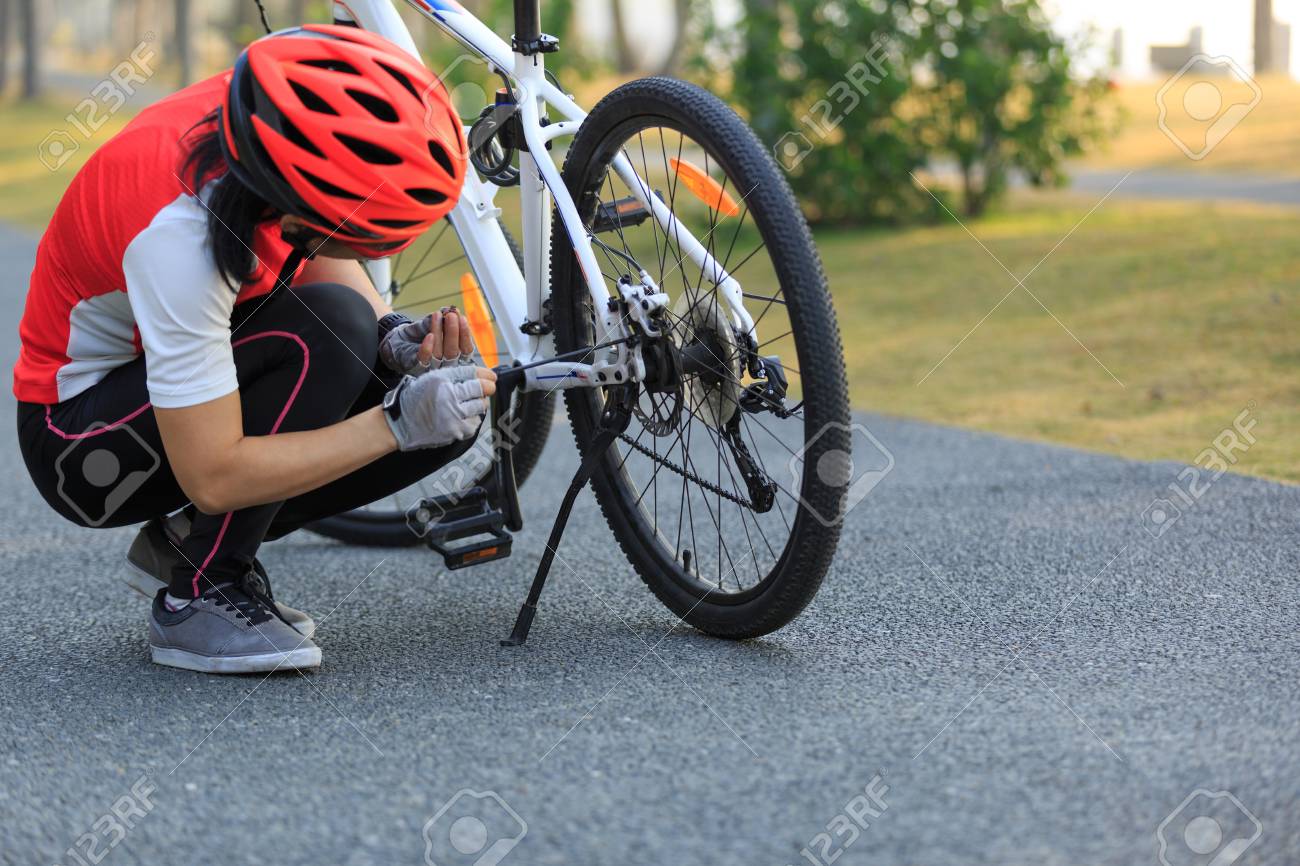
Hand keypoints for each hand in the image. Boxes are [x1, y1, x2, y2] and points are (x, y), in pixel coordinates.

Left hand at [379, 307, 474, 376]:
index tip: (461, 318)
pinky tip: (430, 335)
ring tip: (438, 316)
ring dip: (441, 334)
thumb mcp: (432, 324)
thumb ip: (443, 318)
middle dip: (454, 332)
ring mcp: (431, 369)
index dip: (465, 335)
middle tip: (452, 315)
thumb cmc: (418, 334)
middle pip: (454, 353)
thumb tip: (452, 310)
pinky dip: (427, 348)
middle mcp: (445, 367)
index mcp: (455, 358)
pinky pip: (424, 360)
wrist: (397, 340)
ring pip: (440, 354)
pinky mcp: (416, 368)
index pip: (466, 350)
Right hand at [383, 366, 497, 451]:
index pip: (472, 373)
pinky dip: (473, 417)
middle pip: (481, 389)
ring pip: (480, 406)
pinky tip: (465, 415)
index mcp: (441, 380)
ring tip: (473, 402)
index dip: (486, 374)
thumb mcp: (430, 379)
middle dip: (488, 388)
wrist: (400, 424)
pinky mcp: (456, 431)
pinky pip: (474, 422)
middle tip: (488, 388)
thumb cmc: (414, 400)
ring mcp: (453, 415)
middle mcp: (448, 396)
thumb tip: (478, 375)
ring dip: (480, 402)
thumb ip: (453, 376)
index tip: (491, 376)